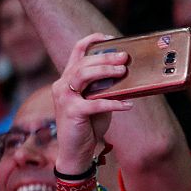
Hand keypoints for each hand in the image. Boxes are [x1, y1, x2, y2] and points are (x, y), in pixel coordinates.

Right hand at [51, 34, 133, 171]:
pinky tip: (128, 105)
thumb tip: (126, 73)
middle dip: (105, 57)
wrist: (75, 152)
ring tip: (123, 72)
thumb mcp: (97, 101)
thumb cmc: (88, 125)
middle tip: (125, 57)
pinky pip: (95, 103)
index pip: (76, 52)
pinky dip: (113, 103)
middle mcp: (62, 85)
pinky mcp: (71, 113)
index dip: (92, 40)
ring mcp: (64, 99)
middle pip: (83, 62)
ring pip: (83, 76)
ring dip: (105, 71)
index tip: (110, 38)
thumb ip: (104, 87)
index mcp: (68, 79)